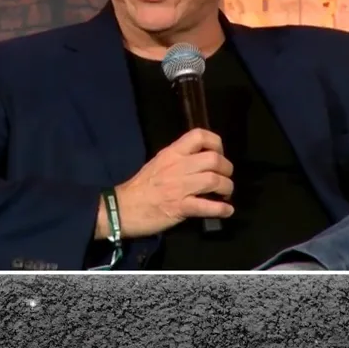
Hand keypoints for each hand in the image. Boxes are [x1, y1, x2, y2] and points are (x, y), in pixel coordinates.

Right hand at [97, 128, 233, 238]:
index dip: (216, 143)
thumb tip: (202, 162)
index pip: (199, 135)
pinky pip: (207, 206)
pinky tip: (226, 211)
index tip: (219, 154)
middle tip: (225, 178)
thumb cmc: (141, 187)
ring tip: (225, 195)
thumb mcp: (158, 163)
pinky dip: (221, 209)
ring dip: (227, 188)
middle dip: (226, 169)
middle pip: (213, 159)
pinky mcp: (179, 207)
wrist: (121, 208)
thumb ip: (179, 160)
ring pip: (213, 181)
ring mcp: (179, 187)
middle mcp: (177, 166)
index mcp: (171, 153)